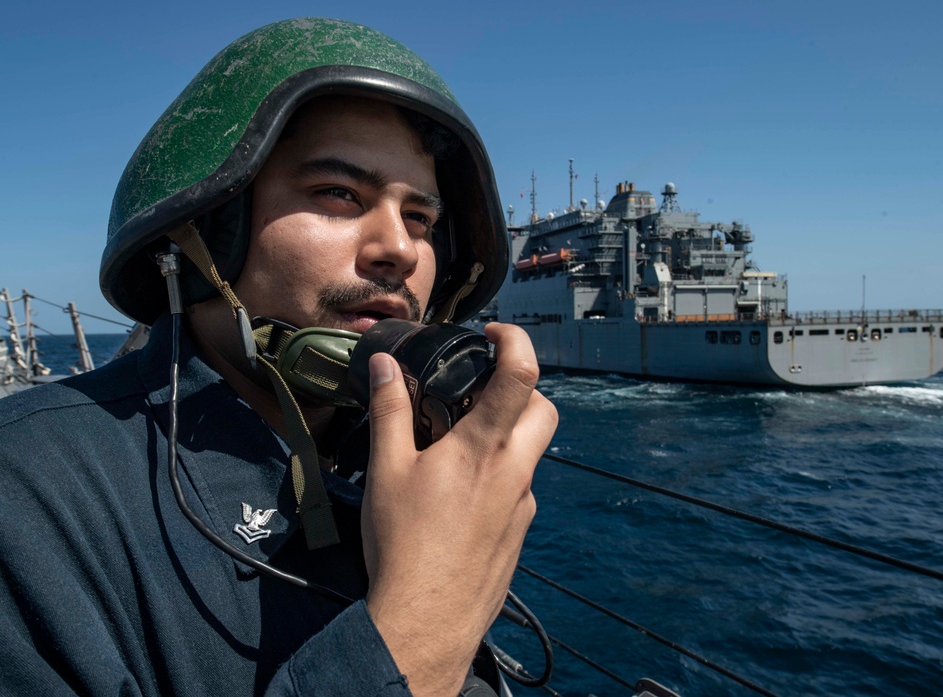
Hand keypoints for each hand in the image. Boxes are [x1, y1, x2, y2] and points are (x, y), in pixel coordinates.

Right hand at [361, 323, 556, 695]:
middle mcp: (515, 471)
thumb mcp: (386, 470)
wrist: (427, 621)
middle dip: (522, 388)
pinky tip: (461, 494)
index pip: (522, 374)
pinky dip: (501, 473)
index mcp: (484, 447)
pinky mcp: (520, 532)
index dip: (516, 340)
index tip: (494, 334)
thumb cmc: (403, 544)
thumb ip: (390, 410)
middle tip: (482, 390)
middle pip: (545, 408)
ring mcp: (523, 504)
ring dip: (510, 432)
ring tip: (462, 443)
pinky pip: (520, 487)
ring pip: (533, 450)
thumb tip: (386, 365)